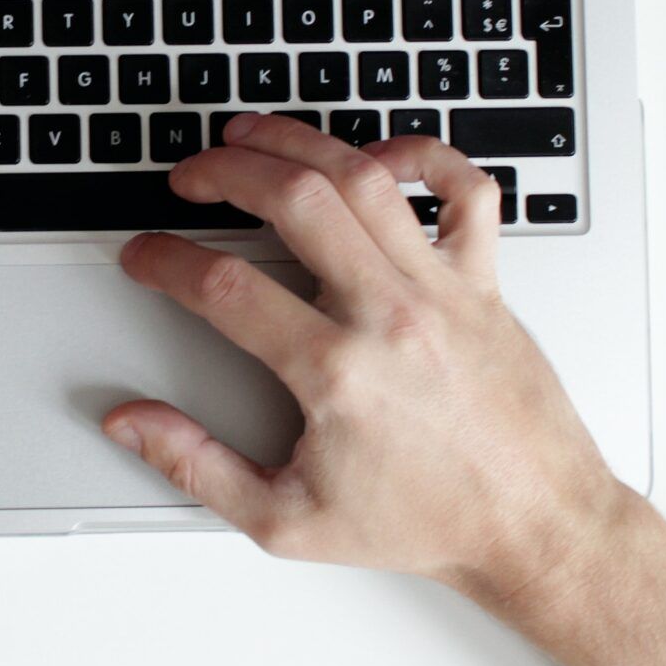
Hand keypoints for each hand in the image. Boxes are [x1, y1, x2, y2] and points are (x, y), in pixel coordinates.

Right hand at [102, 113, 630, 613]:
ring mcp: (442, 290)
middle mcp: (389, 315)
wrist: (533, 528)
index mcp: (336, 373)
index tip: (145, 257)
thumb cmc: (426, 523)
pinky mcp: (485, 283)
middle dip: (224, 172)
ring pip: (364, 178)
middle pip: (293, 200)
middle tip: (189, 179)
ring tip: (252, 137)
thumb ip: (196, 466)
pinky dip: (424, 155)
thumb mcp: (287, 521)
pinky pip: (464, 191)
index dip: (165, 260)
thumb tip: (132, 422)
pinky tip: (379, 157)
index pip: (223, 286)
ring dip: (299, 143)